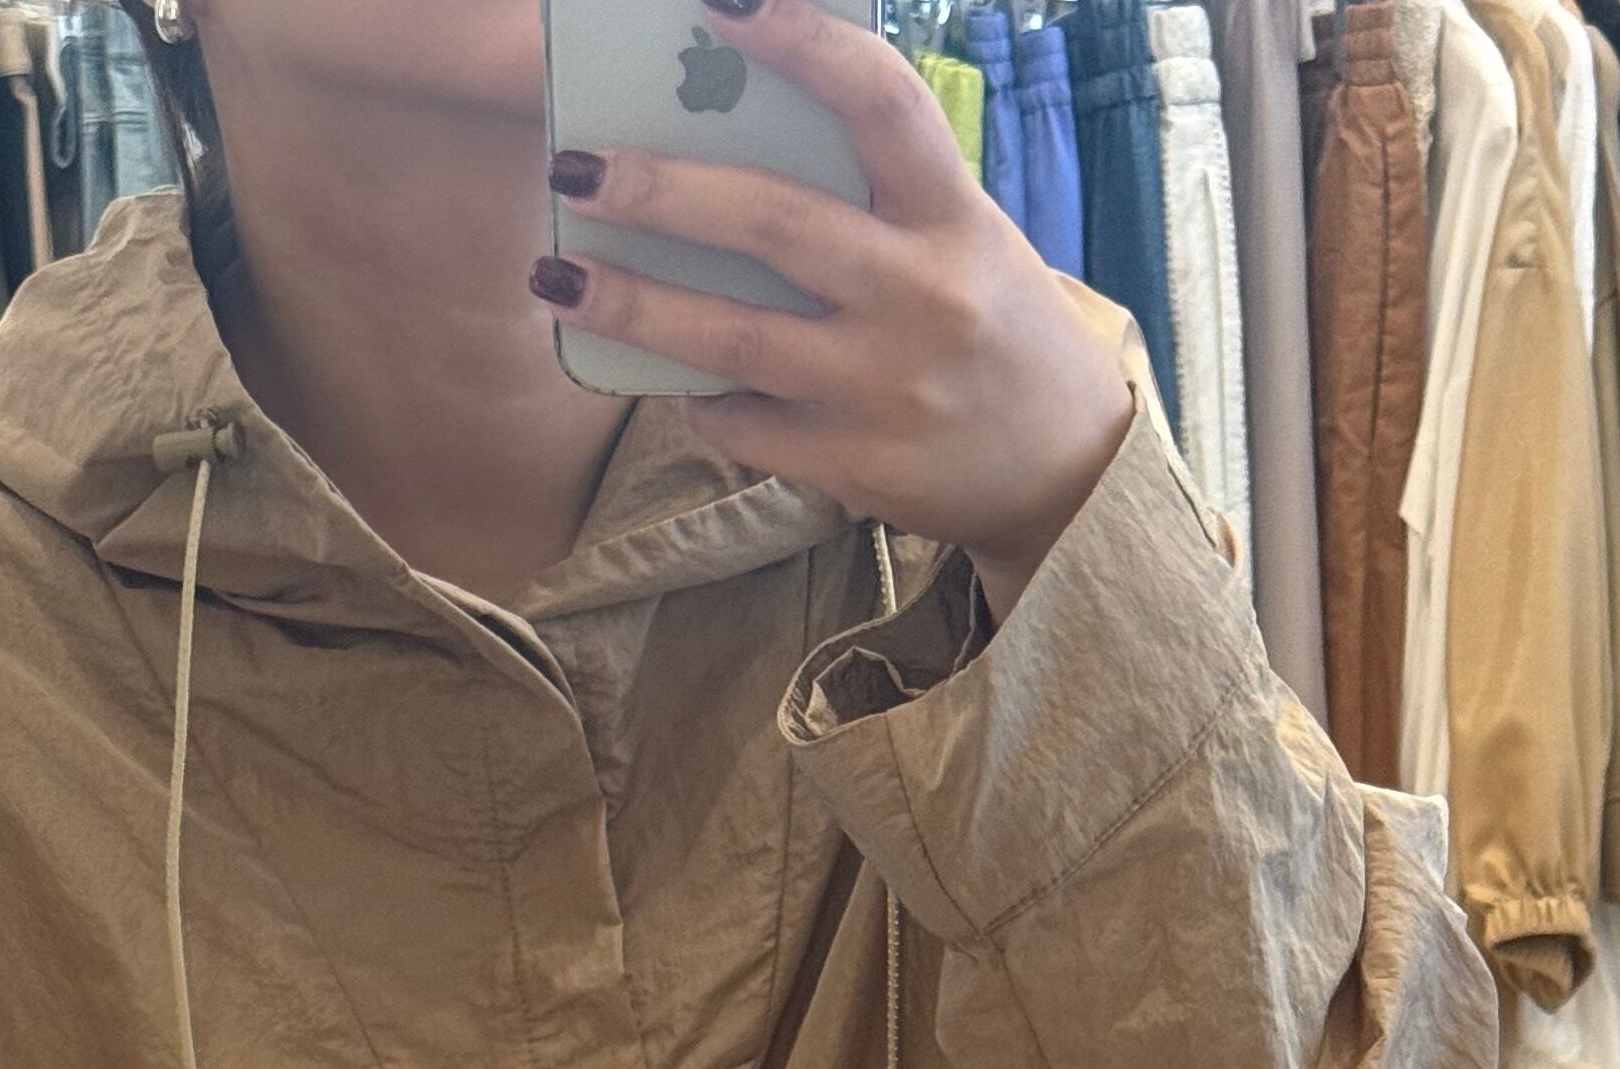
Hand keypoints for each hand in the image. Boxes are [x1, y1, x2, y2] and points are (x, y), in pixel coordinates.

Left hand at [530, 0, 1133, 606]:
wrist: (1064, 470)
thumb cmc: (988, 325)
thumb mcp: (959, 237)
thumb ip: (869, 196)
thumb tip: (723, 141)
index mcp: (955, 214)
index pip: (881, 103)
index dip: (803, 43)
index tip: (722, 2)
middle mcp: (924, 296)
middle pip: (773, 224)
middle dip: (660, 192)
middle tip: (577, 168)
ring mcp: (885, 389)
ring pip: (733, 340)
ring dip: (631, 307)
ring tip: (555, 277)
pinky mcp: (855, 467)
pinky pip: (744, 424)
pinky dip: (691, 395)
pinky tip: (655, 373)